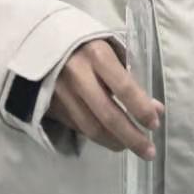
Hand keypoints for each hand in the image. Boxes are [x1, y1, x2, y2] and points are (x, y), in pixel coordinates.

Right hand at [47, 39, 164, 158]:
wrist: (39, 41)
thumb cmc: (85, 43)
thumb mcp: (109, 49)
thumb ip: (130, 77)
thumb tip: (155, 108)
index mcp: (97, 55)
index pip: (124, 88)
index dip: (141, 109)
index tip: (155, 123)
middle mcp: (78, 76)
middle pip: (108, 116)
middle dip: (131, 137)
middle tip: (149, 152)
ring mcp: (62, 94)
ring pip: (92, 129)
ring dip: (115, 142)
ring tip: (130, 147)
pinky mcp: (51, 106)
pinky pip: (79, 127)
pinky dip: (97, 136)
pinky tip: (110, 138)